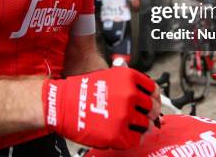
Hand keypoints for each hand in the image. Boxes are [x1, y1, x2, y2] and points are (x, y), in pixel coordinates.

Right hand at [42, 67, 158, 149]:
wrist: (61, 104)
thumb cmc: (81, 91)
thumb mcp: (108, 76)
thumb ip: (127, 84)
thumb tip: (145, 94)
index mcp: (128, 78)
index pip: (152, 88)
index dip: (153, 96)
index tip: (151, 101)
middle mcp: (130, 95)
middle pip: (152, 108)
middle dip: (149, 113)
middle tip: (143, 116)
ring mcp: (125, 115)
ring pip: (146, 125)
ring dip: (141, 127)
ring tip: (131, 126)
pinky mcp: (118, 134)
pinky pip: (135, 139)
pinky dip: (132, 138)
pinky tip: (125, 134)